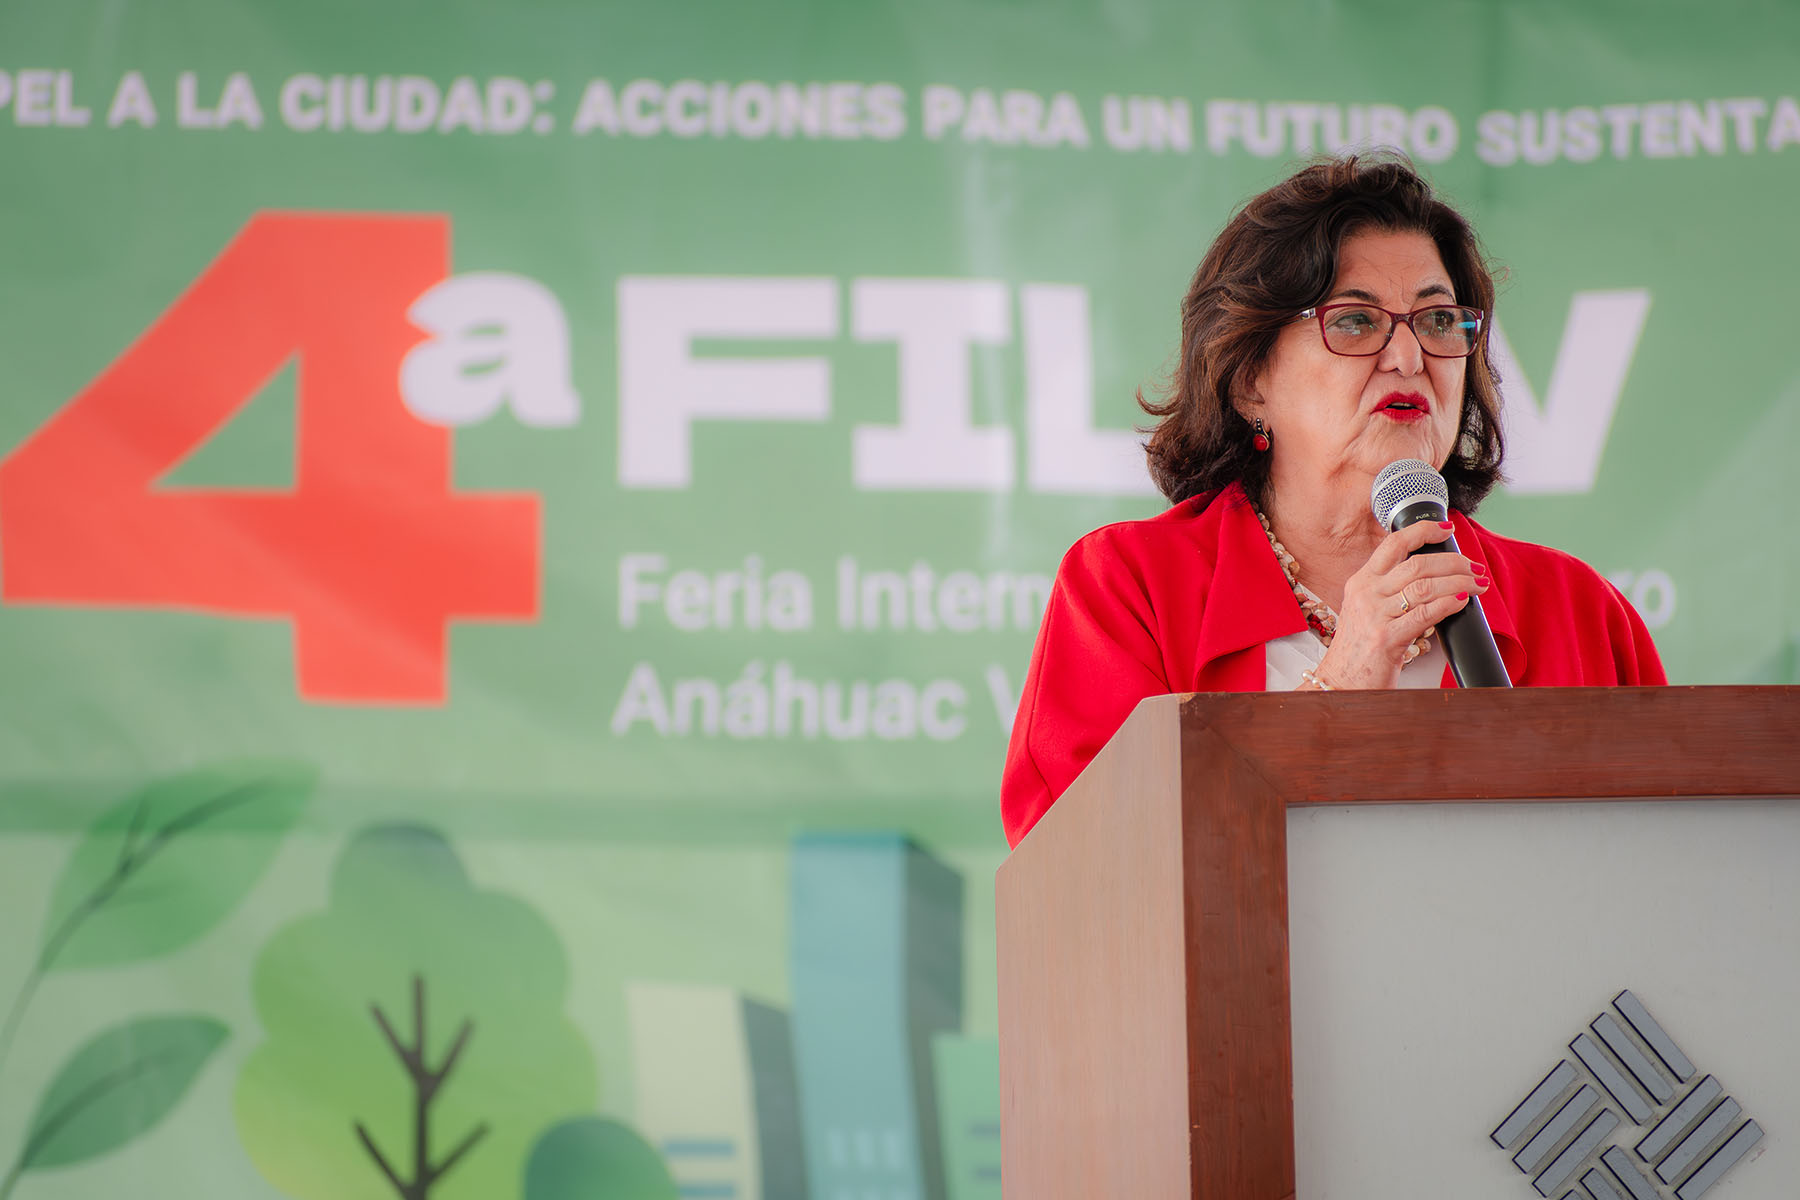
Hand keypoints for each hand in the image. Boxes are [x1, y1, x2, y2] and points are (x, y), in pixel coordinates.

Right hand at [1312, 521, 1488, 688]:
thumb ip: (1392, 591)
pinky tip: (1462, 602)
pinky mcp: (1386, 638)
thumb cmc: (1362, 649)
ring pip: (1425, 587)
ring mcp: (1374, 615)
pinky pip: (1426, 614)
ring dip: (1459, 583)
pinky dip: (1449, 604)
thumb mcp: (1369, 611)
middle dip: (1453, 562)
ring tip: (1478, 585)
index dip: (1424, 530)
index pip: (1394, 543)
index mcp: (1361, 581)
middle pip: (1416, 564)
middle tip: (1474, 569)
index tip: (1448, 528)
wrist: (1342, 683)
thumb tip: (1436, 576)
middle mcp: (1365, 593)